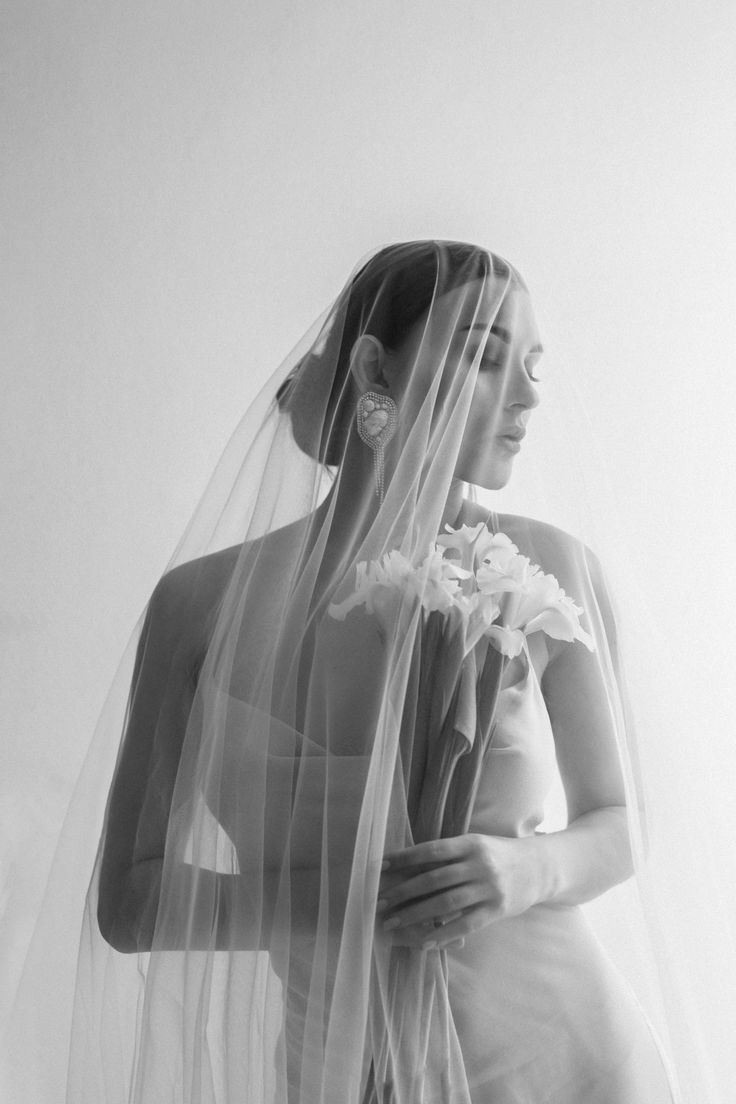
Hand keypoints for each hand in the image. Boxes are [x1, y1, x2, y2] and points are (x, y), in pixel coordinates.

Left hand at [377, 832, 541, 949]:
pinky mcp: (497, 909)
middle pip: (434, 878)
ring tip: (394, 923)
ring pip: (446, 903)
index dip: (404, 858)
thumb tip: (408, 869)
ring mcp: (489, 887)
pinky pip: (466, 924)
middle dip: (404, 891)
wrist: (541, 867)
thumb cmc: (500, 855)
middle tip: (379, 902)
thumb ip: (449, 856)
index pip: (431, 850)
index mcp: (470, 843)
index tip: (380, 867)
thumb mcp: (476, 846)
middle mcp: (479, 864)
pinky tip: (424, 942)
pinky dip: (443, 934)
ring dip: (416, 914)